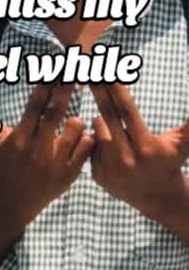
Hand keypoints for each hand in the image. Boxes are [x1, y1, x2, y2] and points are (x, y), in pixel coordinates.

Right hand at [0, 82, 92, 225]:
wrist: (13, 202)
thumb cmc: (3, 164)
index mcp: (19, 138)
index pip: (35, 105)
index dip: (46, 84)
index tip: (56, 66)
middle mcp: (37, 149)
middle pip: (56, 112)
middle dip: (66, 89)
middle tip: (77, 70)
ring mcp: (55, 162)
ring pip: (75, 127)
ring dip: (75, 121)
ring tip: (67, 124)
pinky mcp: (70, 174)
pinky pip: (87, 146)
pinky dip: (86, 139)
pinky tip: (78, 139)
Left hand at [90, 82, 188, 225]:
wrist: (157, 197)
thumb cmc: (170, 161)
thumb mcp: (183, 143)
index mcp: (146, 147)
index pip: (127, 111)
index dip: (116, 90)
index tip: (106, 72)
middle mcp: (126, 159)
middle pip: (106, 116)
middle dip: (98, 92)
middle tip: (88, 72)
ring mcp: (109, 168)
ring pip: (97, 129)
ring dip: (103, 120)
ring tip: (118, 129)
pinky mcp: (97, 175)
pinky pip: (91, 145)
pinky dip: (98, 139)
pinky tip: (110, 144)